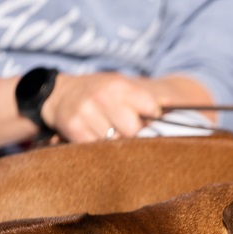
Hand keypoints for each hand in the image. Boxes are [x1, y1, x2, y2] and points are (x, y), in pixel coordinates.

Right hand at [40, 73, 162, 142]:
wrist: (61, 93)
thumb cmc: (102, 93)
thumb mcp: (123, 87)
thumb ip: (148, 98)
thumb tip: (171, 104)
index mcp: (118, 85)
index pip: (149, 108)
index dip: (152, 119)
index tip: (148, 121)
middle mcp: (101, 97)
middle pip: (133, 130)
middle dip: (134, 134)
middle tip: (128, 131)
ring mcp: (86, 112)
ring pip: (115, 141)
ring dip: (116, 142)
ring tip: (110, 132)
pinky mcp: (73, 128)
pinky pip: (96, 147)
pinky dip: (99, 147)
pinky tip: (97, 137)